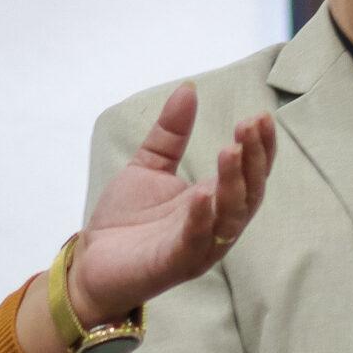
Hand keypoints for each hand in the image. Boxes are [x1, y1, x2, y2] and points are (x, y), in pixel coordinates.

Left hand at [67, 83, 275, 326]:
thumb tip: (188, 89)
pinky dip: (202, 219)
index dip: (260, 147)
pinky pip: (196, 242)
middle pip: (249, 192)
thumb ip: (170, 133)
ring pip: (230, 217)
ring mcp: (199, 247)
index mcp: (214, 202)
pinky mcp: (175, 264)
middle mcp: (216, 225)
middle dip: (253, 159)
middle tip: (250, 126)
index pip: (250, 173)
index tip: (260, 116)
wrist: (91, 261)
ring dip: (234, 183)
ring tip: (231, 150)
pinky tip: (203, 194)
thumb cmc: (125, 220)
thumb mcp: (149, 166)